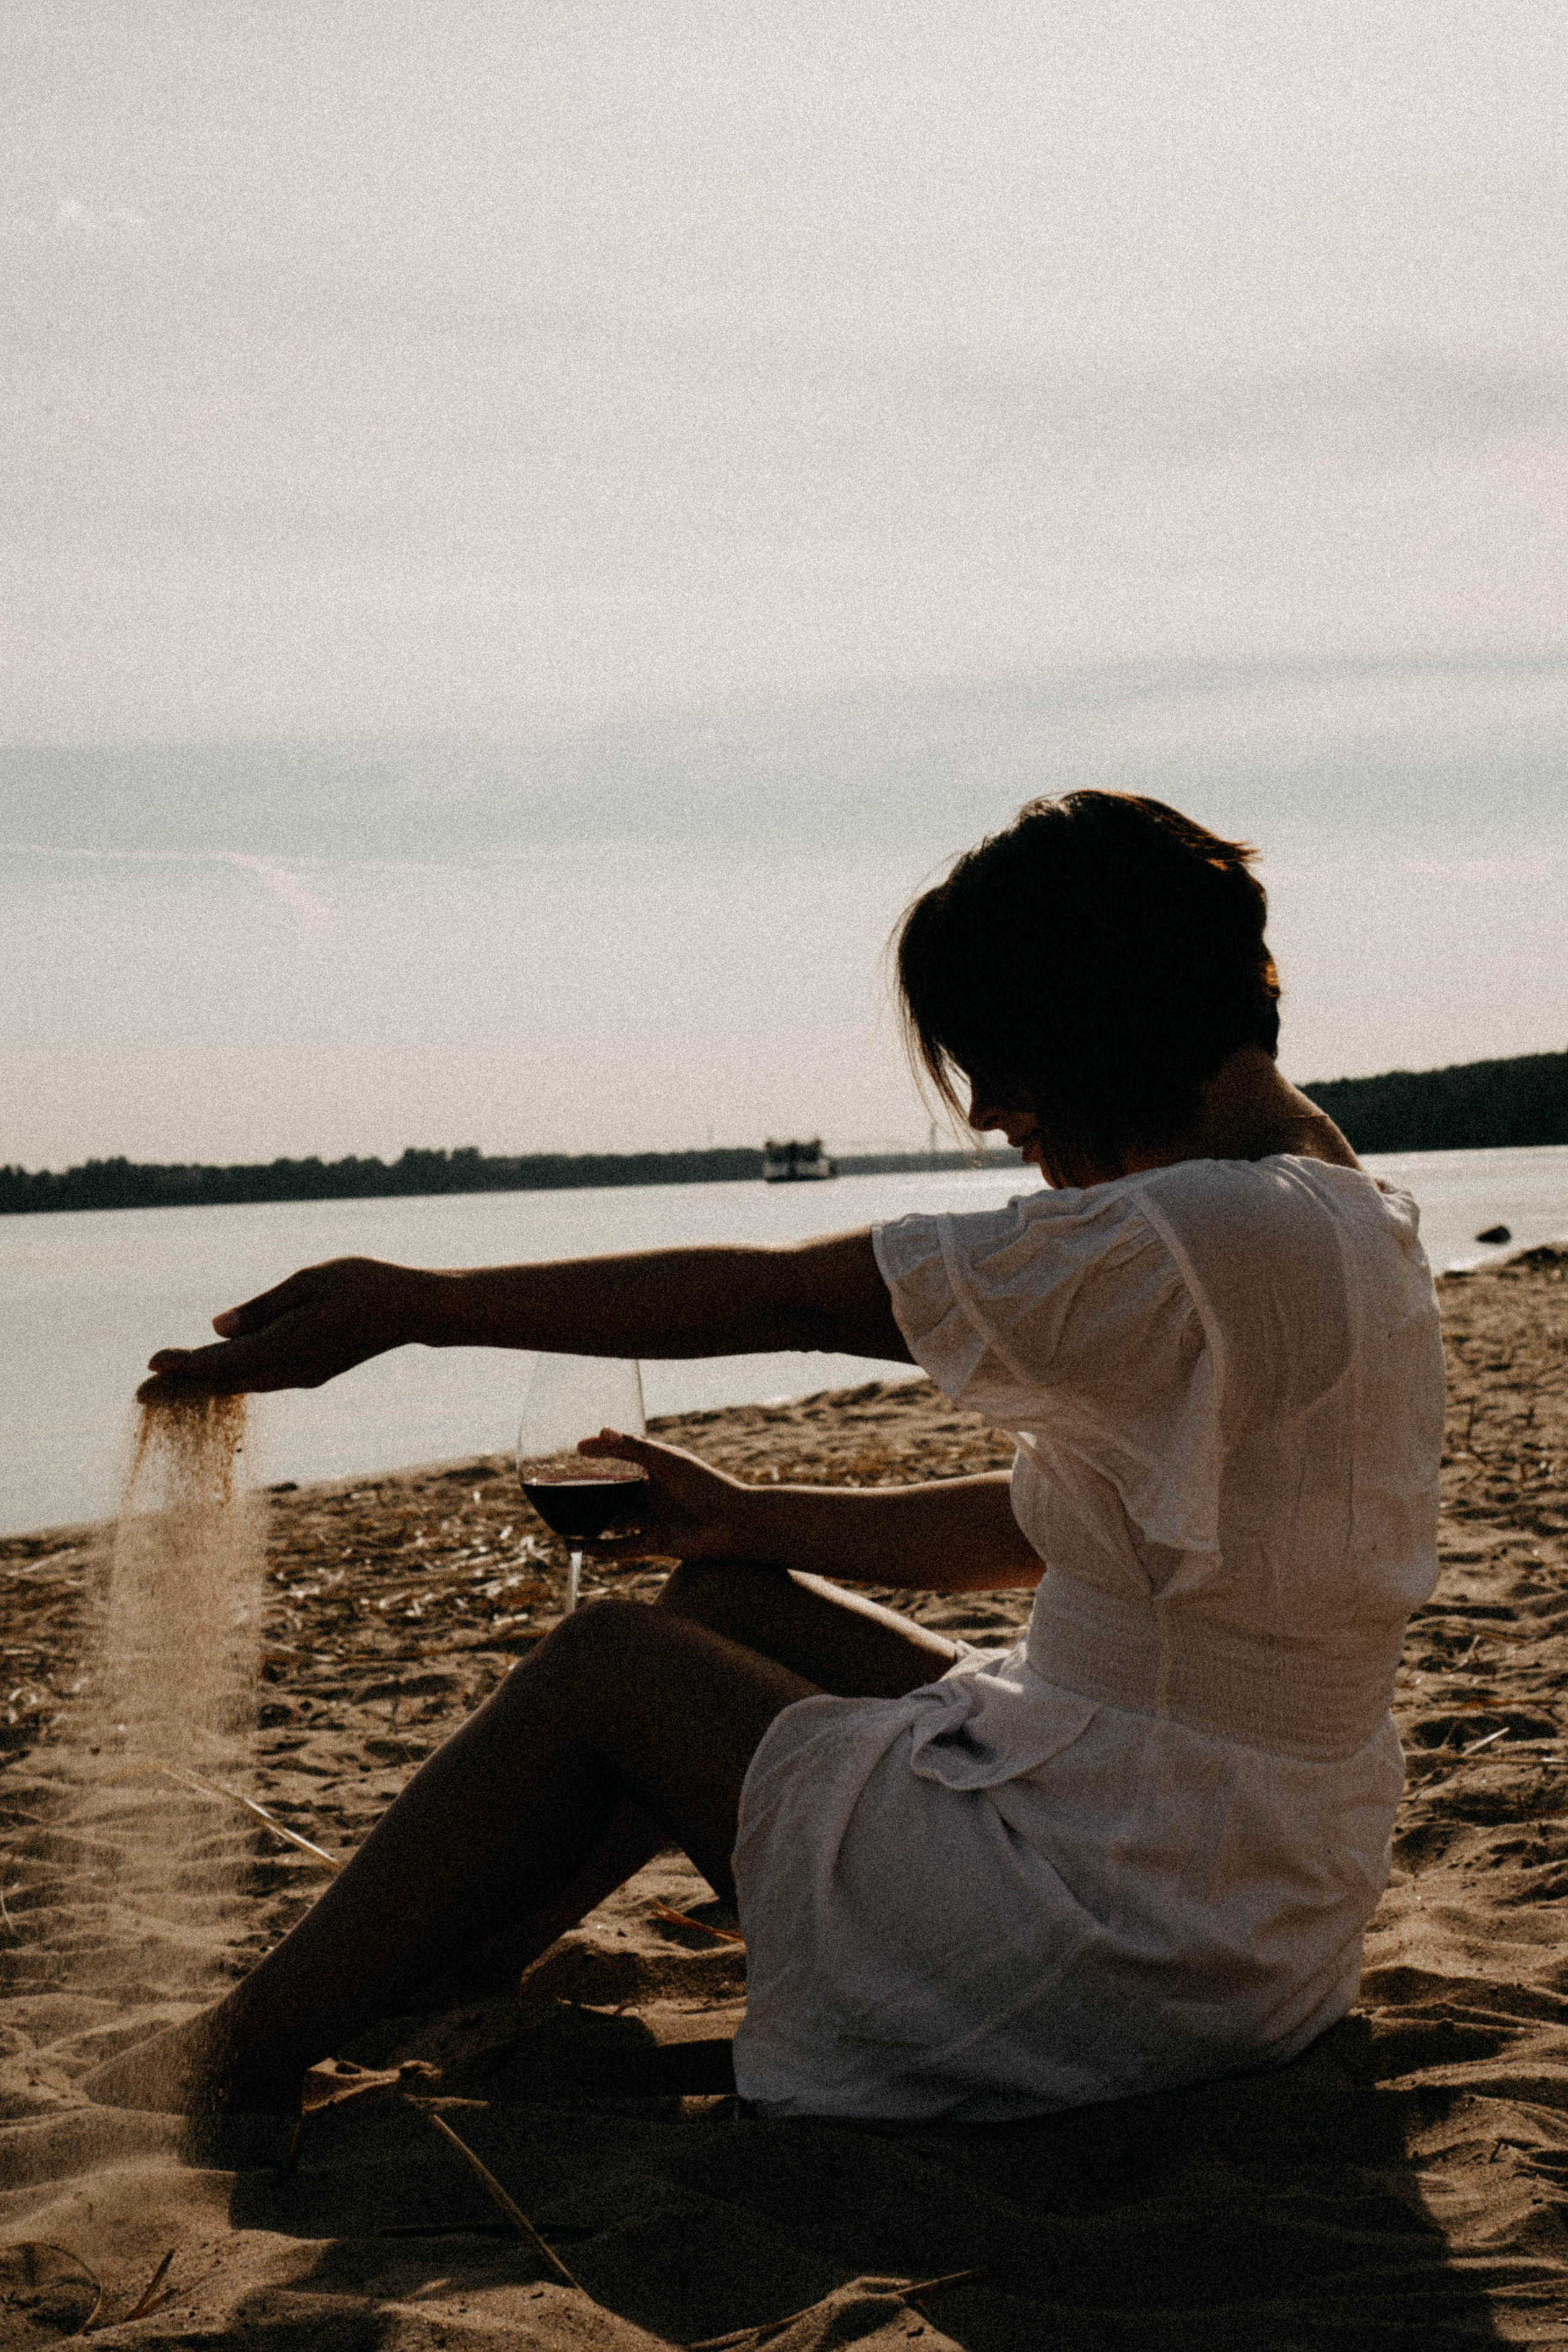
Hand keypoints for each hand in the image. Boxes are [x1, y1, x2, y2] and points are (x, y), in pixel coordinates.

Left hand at [137, 1257, 433, 1400]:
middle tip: (140, 1394)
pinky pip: (261, 1380)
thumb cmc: (364, 1284)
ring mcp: (303, 1376)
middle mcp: (293, 1370)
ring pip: (243, 1385)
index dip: (184, 1366)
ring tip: (168, 1387)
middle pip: (227, 1383)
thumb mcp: (309, 1280)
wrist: (413, 1310)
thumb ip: (262, 1307)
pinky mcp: (312, 1373)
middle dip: (182, 1387)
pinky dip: (233, 1380)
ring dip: (205, 1387)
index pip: (225, 1363)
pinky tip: (216, 1377)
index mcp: (289, 1345)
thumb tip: (217, 1329)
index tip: (150, 1365)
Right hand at [576, 1430, 755, 1561]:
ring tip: (566, 1519)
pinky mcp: (657, 1544)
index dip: (603, 1452)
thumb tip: (602, 1431)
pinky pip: (624, 1547)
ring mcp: (655, 1519)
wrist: (735, 1524)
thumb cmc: (707, 1486)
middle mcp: (655, 1494)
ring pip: (616, 1520)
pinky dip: (604, 1549)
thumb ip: (635, 1448)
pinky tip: (583, 1547)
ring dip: (594, 1521)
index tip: (578, 1448)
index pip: (624, 1457)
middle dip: (593, 1491)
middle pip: (617, 1492)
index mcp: (660, 1469)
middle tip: (565, 1488)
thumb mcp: (669, 1462)